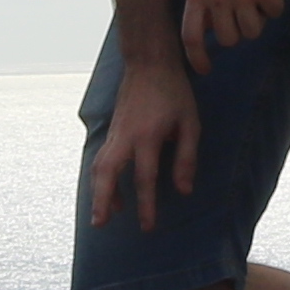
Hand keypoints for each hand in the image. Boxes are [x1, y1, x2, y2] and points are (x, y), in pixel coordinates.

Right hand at [87, 62, 199, 230]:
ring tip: (103, 216)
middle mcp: (125, 136)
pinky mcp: (112, 130)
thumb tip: (183, 190)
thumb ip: (186, 158)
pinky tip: (110, 191)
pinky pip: (102, 158)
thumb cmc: (174, 93)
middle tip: (100, 224)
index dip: (146, 205)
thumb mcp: (190, 123)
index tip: (147, 227)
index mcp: (147, 136)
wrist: (149, 63)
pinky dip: (102, 178)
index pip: (144, 177)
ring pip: (99, 167)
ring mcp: (115, 133)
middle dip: (101, 200)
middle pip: (106, 173)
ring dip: (98, 192)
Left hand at [183, 0, 289, 61]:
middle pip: (229, 39)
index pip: (191, 35)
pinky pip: (274, 14)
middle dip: (238, 31)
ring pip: (253, 31)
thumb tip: (210, 32)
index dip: (197, 58)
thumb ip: (205, 1)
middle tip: (244, 11)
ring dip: (258, 18)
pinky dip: (275, 3)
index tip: (205, 70)